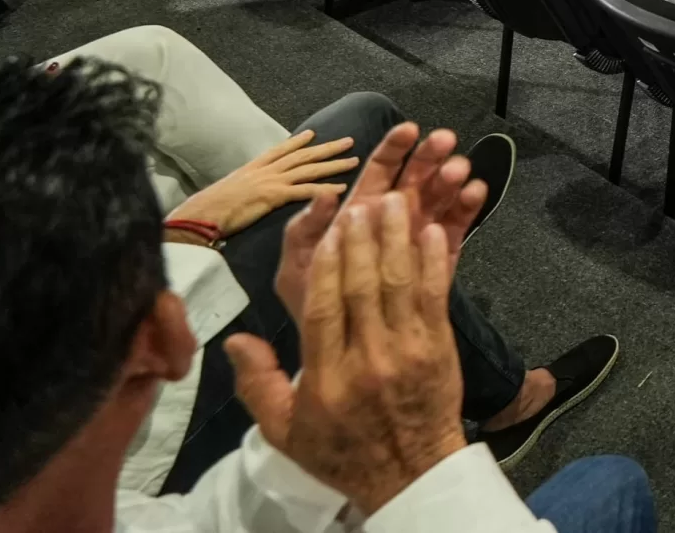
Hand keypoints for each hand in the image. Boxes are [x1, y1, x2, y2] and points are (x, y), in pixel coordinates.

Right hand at [172, 129, 358, 238]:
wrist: (199, 215)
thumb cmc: (208, 209)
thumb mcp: (228, 190)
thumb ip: (243, 187)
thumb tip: (247, 191)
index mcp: (252, 167)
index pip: (280, 150)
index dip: (297, 141)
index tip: (313, 133)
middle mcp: (265, 170)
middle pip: (302, 155)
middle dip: (327, 147)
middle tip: (349, 141)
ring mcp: (271, 181)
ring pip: (309, 168)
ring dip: (334, 164)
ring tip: (354, 160)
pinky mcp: (274, 196)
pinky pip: (306, 190)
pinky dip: (326, 188)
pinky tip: (342, 188)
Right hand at [229, 195, 467, 515]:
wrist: (409, 472)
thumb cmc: (342, 450)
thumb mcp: (283, 430)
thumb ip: (257, 383)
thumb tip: (235, 340)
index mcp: (327, 376)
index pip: (323, 310)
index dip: (326, 266)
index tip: (327, 231)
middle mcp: (367, 358)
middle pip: (362, 288)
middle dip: (362, 242)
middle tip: (362, 203)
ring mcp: (407, 350)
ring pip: (400, 284)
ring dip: (398, 239)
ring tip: (397, 202)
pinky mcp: (440, 347)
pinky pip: (436, 297)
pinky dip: (433, 262)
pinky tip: (431, 231)